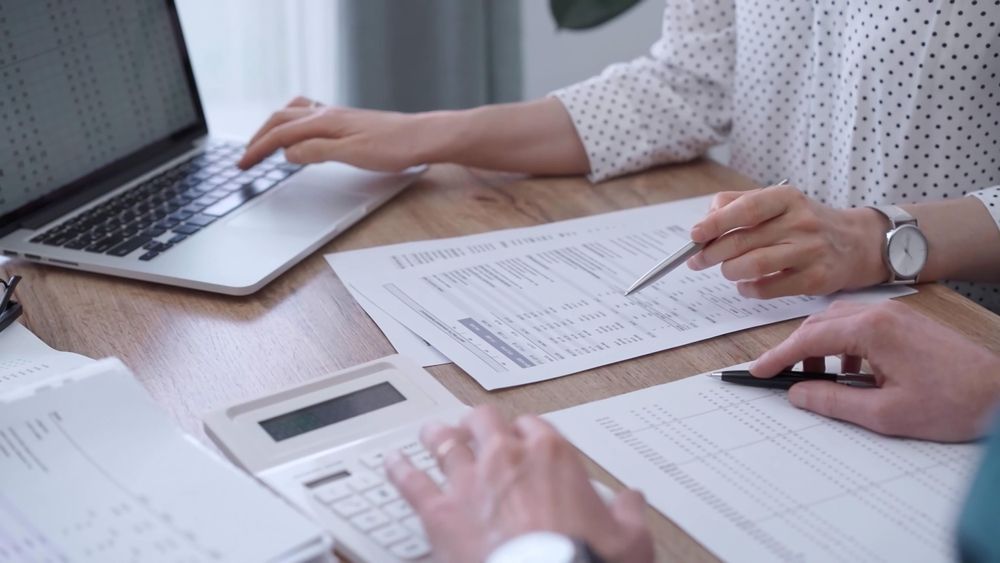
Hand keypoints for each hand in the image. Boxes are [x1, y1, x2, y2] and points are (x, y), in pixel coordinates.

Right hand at [238, 96, 445, 170]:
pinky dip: (293, 123)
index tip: (242, 165)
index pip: (280, 133)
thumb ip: (317, 151)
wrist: (423, 137)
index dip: (257, 149)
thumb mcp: (352, 154)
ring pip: (293, 113)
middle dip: (258, 138)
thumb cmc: (394, 147)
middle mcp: (327, 113)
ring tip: (263, 144)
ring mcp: (337, 115)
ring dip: (274, 127)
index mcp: (324, 121)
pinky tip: (298, 134)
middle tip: (245, 159)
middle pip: (280, 119)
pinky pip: (309, 115)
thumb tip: (287, 152)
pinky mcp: (347, 121)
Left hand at [385, 406, 652, 562]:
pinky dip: (399, 470)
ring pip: (444, 441)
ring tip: (432, 432)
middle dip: (480, 424)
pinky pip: (411, 482)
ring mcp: (468, 482)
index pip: (534, 426)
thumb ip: (628, 513)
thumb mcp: (629, 540)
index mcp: (552, 455)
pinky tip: (392, 464)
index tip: (526, 438)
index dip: (527, 432)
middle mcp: (506, 458)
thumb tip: (632, 500)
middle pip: (484, 421)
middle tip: (476, 429)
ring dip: (438, 435)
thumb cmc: (583, 562)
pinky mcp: (439, 512)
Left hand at [686, 185, 887, 297]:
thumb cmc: (805, 222)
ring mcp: (810, 251)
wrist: (856, 243)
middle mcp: (801, 222)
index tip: (694, 235)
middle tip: (697, 260)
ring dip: (730, 271)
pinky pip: (769, 288)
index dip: (714, 223)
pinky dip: (749, 289)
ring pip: (753, 265)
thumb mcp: (778, 203)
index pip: (745, 209)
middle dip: (712, 253)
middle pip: (743, 240)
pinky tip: (746, 285)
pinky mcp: (816, 278)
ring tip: (727, 271)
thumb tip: (705, 221)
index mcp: (787, 198)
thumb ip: (739, 204)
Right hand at [751, 300, 999, 441]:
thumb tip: (798, 394)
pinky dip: (844, 345)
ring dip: (820, 347)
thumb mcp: (885, 414)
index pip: (808, 338)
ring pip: (838, 322)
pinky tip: (850, 372)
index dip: (778, 357)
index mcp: (872, 329)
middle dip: (795, 351)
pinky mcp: (906, 322)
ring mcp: (895, 314)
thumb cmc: (954, 403)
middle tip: (779, 377)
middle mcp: (881, 312)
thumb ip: (833, 401)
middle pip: (819, 324)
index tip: (758, 371)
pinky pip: (861, 325)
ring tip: (816, 379)